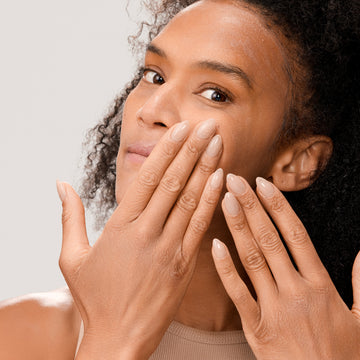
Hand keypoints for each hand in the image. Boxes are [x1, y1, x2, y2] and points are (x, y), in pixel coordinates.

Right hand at [57, 119, 223, 358]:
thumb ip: (69, 217)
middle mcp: (147, 233)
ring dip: (207, 168)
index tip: (182, 128)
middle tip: (208, 124)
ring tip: (218, 143)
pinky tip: (223, 179)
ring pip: (192, 200)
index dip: (168, 151)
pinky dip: (212, 200)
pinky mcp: (185, 266)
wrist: (117, 340)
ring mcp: (169, 250)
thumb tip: (60, 183)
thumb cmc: (93, 298)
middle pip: (175, 182)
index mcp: (120, 227)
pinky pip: (201, 226)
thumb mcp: (71, 257)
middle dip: (193, 149)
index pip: (149, 179)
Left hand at [212, 175, 359, 359]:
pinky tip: (215, 245)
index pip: (296, 235)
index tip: (262, 184)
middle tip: (234, 180)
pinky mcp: (256, 329)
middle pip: (270, 239)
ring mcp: (274, 310)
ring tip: (224, 200)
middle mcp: (296, 292)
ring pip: (252, 259)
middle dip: (251, 206)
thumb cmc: (345, 358)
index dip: (278, 206)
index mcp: (321, 286)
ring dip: (238, 227)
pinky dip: (226, 269)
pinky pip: (238, 294)